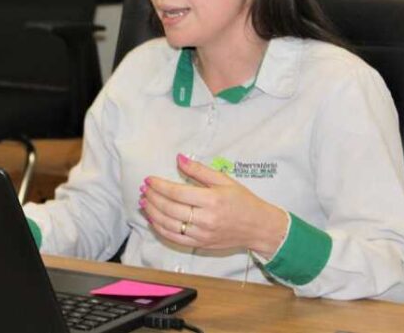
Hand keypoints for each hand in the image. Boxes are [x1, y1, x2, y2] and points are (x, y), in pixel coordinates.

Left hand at [139, 154, 287, 257]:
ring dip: (152, 213)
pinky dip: (160, 229)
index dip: (159, 186)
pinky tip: (153, 219)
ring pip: (168, 225)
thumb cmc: (243, 201)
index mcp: (211, 200)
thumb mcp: (224, 180)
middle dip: (152, 198)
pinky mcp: (200, 244)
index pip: (177, 193)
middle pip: (170, 208)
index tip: (149, 179)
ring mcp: (201, 234)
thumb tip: (178, 158)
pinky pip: (174, 238)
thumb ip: (199, 170)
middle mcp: (205, 219)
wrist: (258, 227)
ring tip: (144, 202)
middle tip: (144, 189)